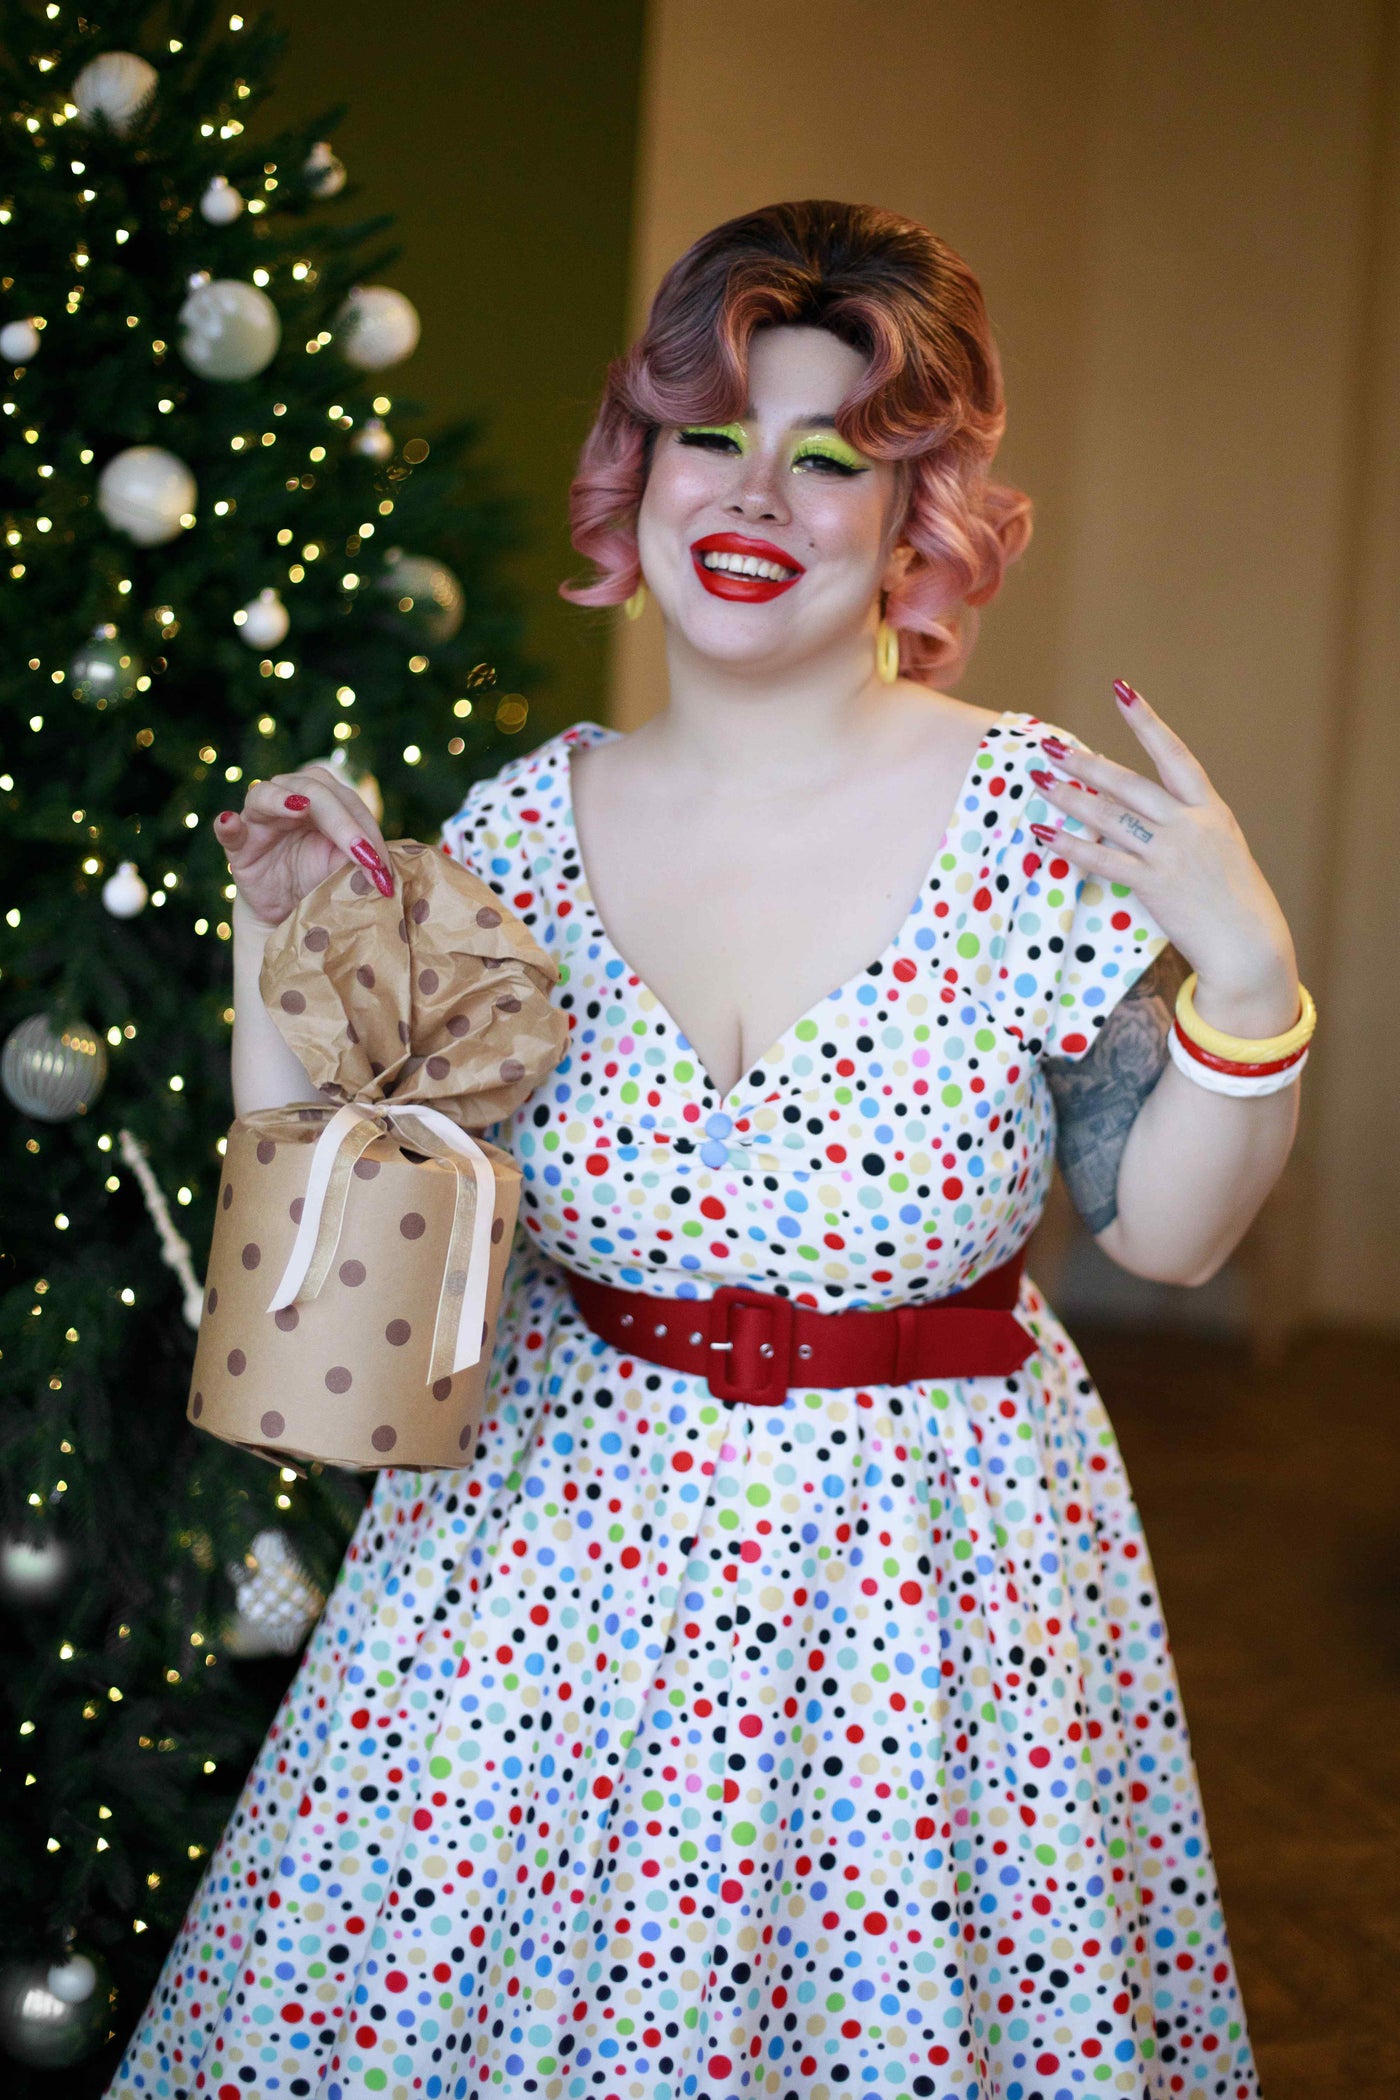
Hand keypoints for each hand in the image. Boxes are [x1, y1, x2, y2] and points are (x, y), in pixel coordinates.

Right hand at [215, 764, 393, 928]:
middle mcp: (290, 798)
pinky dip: (228, 825)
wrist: (288, 908)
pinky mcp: (238, 844)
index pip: (348, 802)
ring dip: (283, 800)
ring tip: (301, 808)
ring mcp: (260, 818)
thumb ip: (360, 859)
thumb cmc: (320, 879)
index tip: (383, 868)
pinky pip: (230, 829)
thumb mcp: (345, 869)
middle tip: (365, 857)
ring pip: (267, 795)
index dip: (367, 831)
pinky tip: (230, 822)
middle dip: (344, 824)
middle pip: (316, 791)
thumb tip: (381, 869)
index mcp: (324, 800)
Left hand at [1028, 680, 1298, 1032]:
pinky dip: (1069, 845)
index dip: (1146, 721)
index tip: (1122, 690)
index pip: (1174, 753)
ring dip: (1070, 798)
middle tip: (1051, 747)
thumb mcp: (1220, 850)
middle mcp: (1190, 824)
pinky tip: (1043, 833)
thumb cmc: (1233, 901)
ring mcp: (1172, 853)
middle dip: (1087, 763)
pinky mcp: (1155, 884)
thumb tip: (1140, 813)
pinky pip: (1102, 859)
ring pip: (1110, 816)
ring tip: (1038, 782)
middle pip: (1129, 783)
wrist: (1250, 944)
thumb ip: (1186, 826)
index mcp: (1211, 810)